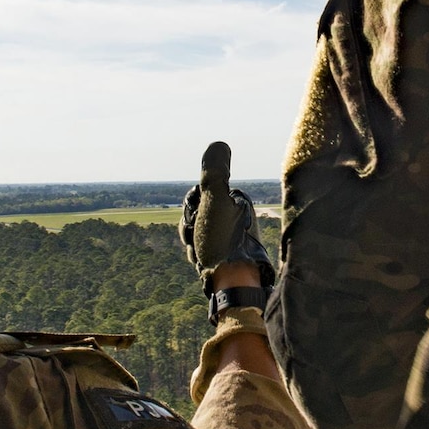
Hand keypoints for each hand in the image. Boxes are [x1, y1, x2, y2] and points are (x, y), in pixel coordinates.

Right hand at [179, 142, 273, 294]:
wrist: (235, 284)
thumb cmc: (224, 242)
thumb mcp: (216, 200)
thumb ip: (215, 173)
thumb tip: (219, 144)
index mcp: (238, 202)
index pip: (198, 196)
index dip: (191, 209)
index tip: (198, 220)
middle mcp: (238, 218)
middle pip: (196, 216)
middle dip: (190, 229)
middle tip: (199, 239)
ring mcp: (233, 238)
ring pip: (196, 235)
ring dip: (192, 244)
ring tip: (203, 254)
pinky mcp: (229, 257)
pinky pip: (202, 252)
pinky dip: (199, 257)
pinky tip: (206, 265)